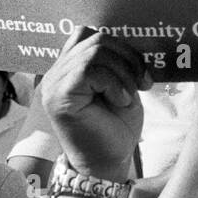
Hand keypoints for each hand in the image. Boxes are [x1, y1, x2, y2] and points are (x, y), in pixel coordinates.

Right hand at [42, 28, 151, 180]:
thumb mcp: (122, 87)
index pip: (89, 33)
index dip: (120, 46)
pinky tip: (118, 102)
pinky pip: (90, 70)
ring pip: (95, 52)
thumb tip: (135, 39)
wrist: (108, 164)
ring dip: (123, 73)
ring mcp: (54, 84)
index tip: (141, 73)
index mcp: (70, 68)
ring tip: (127, 96)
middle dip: (128, 59)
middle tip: (143, 84)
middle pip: (96, 39)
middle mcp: (57, 73)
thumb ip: (118, 63)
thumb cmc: (116, 129)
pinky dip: (114, 83)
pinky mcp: (58, 96)